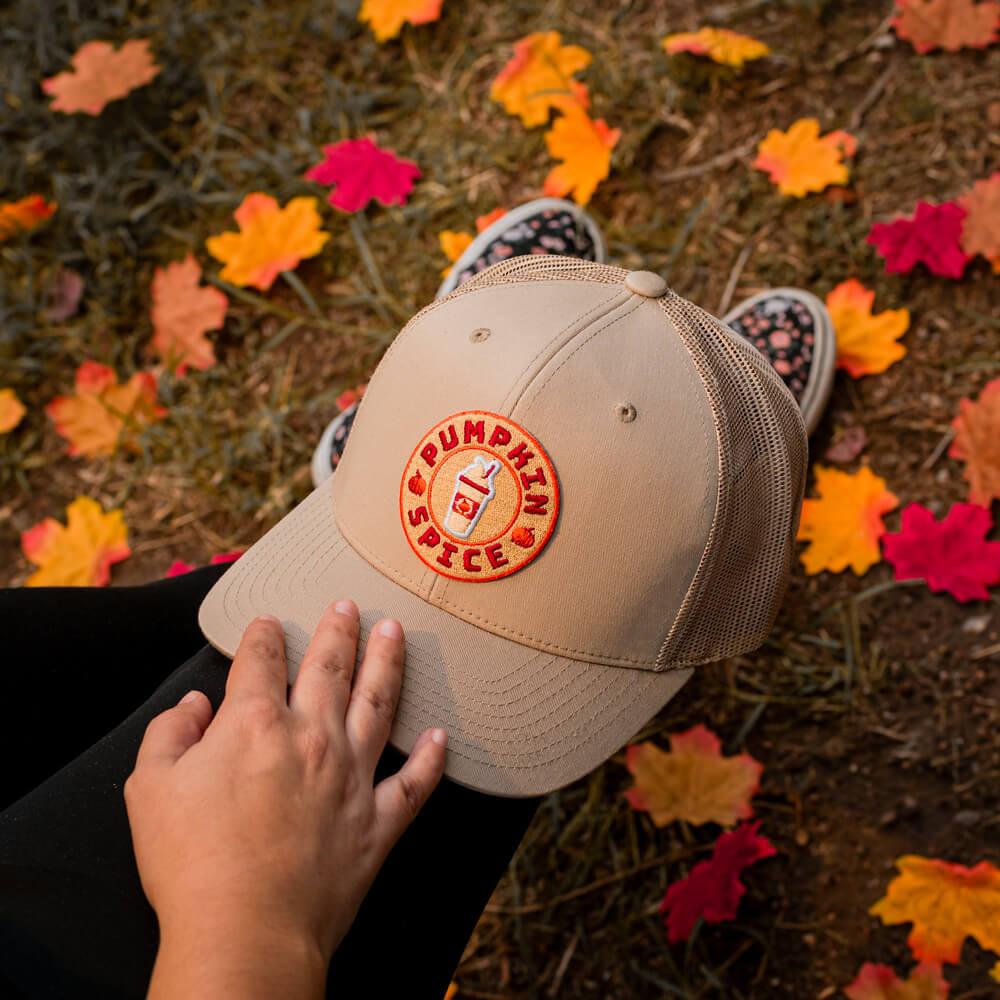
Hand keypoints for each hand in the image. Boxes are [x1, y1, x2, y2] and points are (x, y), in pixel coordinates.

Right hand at [124, 600, 447, 994]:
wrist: (246, 932)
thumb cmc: (192, 865)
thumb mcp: (150, 790)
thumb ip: (169, 735)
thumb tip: (193, 707)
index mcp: (255, 724)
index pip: (262, 662)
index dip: (264, 636)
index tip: (269, 623)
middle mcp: (312, 738)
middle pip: (330, 667)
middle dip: (339, 630)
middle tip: (349, 605)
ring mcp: (352, 777)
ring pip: (378, 704)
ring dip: (388, 664)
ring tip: (395, 633)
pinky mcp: (377, 822)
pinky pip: (414, 783)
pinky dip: (431, 760)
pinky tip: (442, 737)